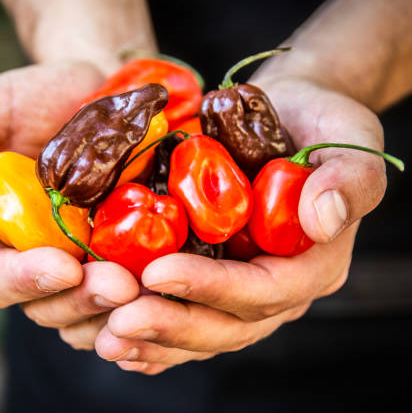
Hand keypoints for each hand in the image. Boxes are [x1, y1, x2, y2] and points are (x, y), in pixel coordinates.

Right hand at [0, 61, 139, 323]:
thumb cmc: (39, 93)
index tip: (62, 266)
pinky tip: (166, 289)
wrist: (101, 82)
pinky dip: (145, 304)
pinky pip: (131, 298)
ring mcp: (84, 258)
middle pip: (46, 306)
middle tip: (120, 284)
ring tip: (146, 289)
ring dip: (115, 310)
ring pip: (89, 312)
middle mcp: (39, 254)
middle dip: (80, 300)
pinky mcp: (125, 252)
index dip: (23, 281)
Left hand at [58, 77, 386, 374]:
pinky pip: (185, 314)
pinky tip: (114, 340)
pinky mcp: (213, 276)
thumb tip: (322, 219)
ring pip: (201, 329)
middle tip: (121, 321)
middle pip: (227, 324)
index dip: (213, 288)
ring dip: (153, 338)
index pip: (264, 291)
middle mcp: (276, 285)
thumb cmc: (319, 120)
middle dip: (173, 325)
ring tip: (107, 339)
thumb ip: (347, 179)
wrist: (288, 113)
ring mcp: (242, 285)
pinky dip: (153, 335)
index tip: (159, 271)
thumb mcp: (347, 136)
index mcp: (311, 262)